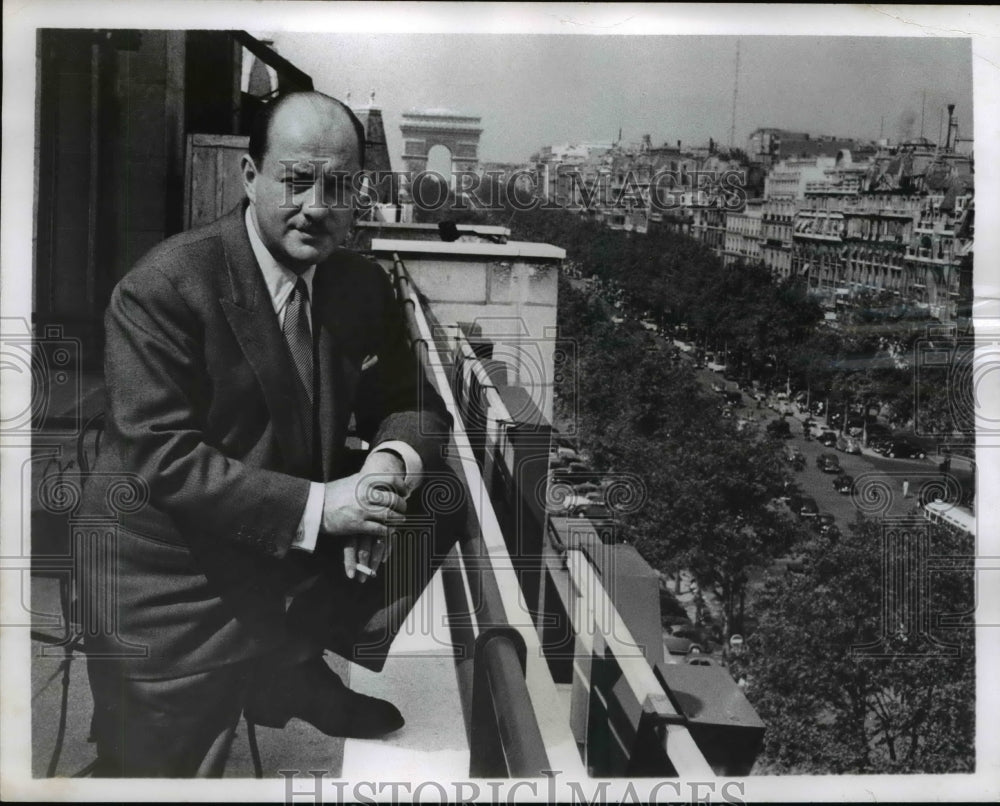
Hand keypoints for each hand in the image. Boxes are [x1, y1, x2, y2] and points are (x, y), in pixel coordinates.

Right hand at [322, 452, 407, 580]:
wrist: (314, 507)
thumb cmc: (333, 494)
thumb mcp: (351, 480)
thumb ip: (367, 481)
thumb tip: (384, 481)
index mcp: (364, 481)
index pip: (392, 480)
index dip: (402, 487)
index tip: (405, 492)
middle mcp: (365, 494)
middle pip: (394, 500)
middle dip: (402, 506)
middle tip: (403, 509)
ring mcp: (362, 510)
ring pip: (389, 515)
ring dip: (397, 519)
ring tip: (399, 520)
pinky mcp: (358, 525)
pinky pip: (380, 529)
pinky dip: (387, 531)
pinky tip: (388, 530)